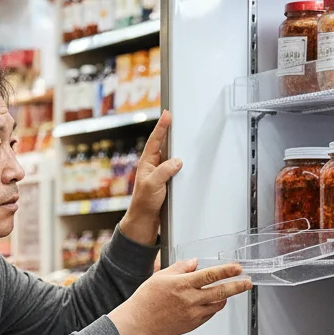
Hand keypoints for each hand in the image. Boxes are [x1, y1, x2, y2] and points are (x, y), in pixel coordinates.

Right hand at [108, 259, 251, 334]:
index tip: (238, 268)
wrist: (139, 321)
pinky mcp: (192, 324)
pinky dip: (213, 307)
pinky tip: (211, 302)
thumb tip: (195, 263)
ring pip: (217, 305)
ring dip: (225, 297)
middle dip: (237, 286)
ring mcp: (192, 314)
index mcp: (182, 284)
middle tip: (247, 283)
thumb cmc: (147, 298)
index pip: (210, 275)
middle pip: (221, 292)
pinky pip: (209, 314)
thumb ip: (181, 268)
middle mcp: (190, 300)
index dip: (227, 271)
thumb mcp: (162, 276)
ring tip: (229, 291)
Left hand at [119, 110, 180, 245]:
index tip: (167, 114)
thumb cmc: (144, 203)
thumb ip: (164, 171)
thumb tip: (177, 161)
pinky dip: (183, 164)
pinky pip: (177, 169)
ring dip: (179, 148)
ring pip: (172, 157)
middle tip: (178, 118)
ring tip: (186, 136)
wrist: (145, 220)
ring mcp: (160, 173)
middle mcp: (153, 165)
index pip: (155, 140)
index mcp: (147, 163)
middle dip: (171, 132)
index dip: (161, 127)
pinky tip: (189, 161)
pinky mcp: (167, 181)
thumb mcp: (153, 184)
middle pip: (165, 145)